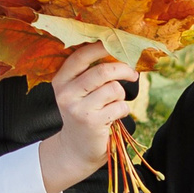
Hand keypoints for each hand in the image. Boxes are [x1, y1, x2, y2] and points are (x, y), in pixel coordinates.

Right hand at [39, 42, 136, 192]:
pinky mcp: (91, 122)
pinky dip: (123, 110)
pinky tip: (113, 117)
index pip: (81, 56)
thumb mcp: (77, 92)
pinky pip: (120, 106)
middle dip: (124, 70)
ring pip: (114, 89)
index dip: (102, 47)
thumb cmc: (83, 114)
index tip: (118, 44)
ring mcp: (78, 108)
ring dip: (121, 95)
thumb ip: (90, 73)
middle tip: (132, 74)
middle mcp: (66, 93)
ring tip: (114, 103)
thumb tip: (119, 51)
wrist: (76, 148)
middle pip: (103, 71)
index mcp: (61, 80)